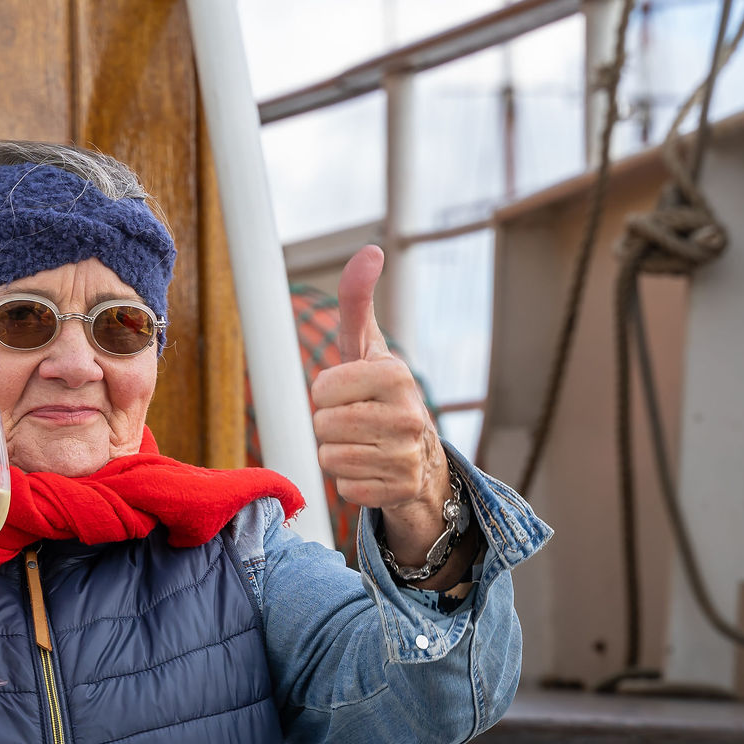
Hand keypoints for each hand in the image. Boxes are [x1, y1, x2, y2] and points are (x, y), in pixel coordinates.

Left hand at [310, 246, 452, 566]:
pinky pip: (345, 490)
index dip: (326, 393)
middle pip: (323, 425)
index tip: (350, 392)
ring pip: (331, 458)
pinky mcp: (400, 492)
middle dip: (330, 425)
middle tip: (357, 422)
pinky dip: (352, 483)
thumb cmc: (382, 395)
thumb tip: (370, 250)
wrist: (422, 459)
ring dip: (339, 454)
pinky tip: (373, 471)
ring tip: (365, 446)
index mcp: (397, 375)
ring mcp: (407, 458)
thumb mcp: (368, 348)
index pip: (320, 390)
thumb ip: (358, 301)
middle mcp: (409, 416)